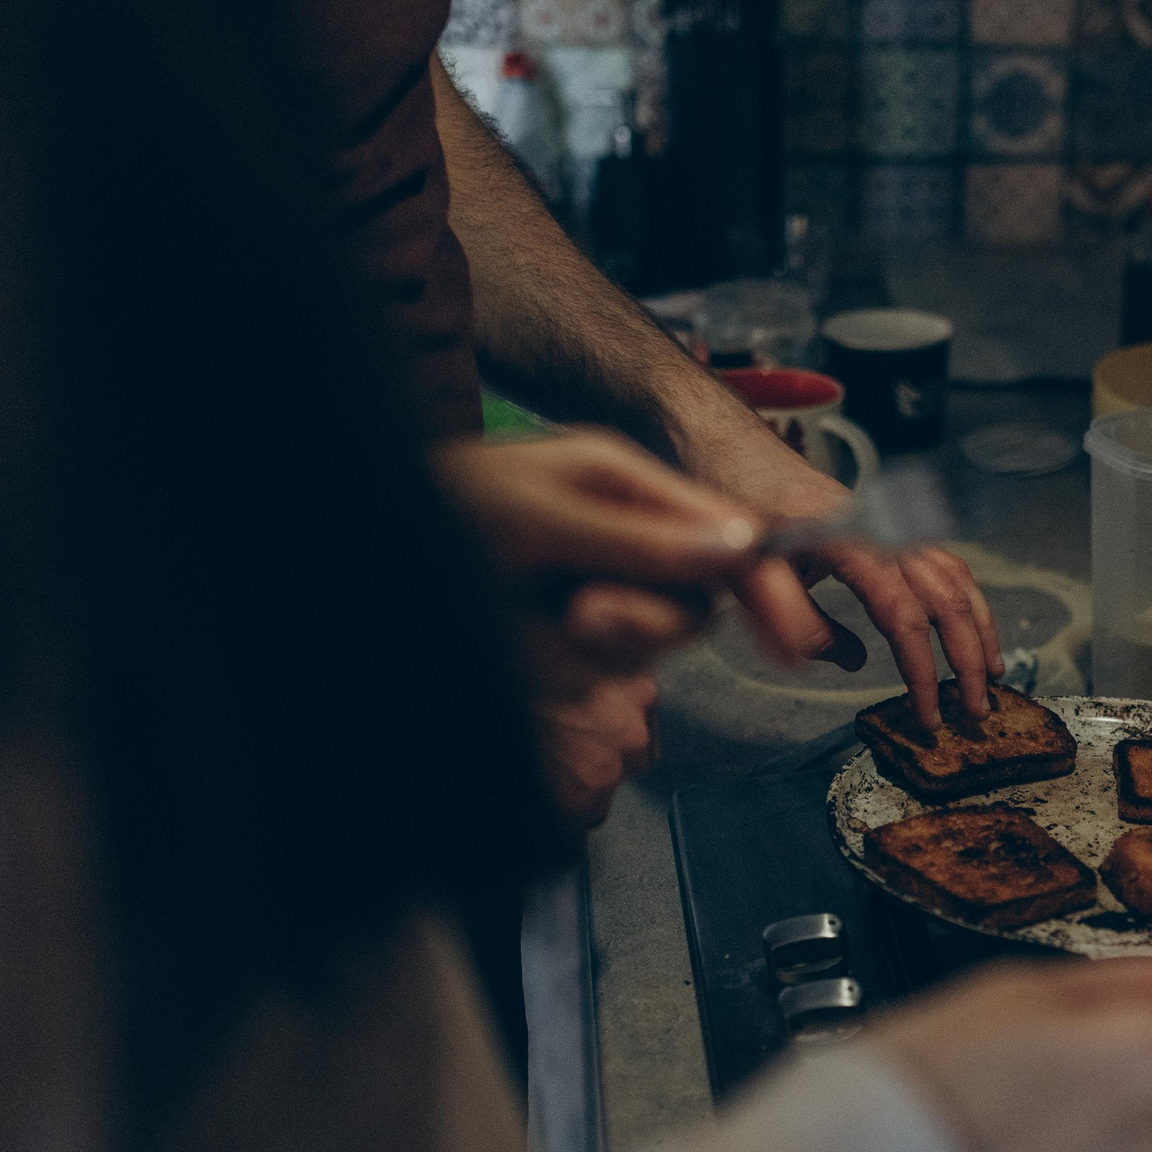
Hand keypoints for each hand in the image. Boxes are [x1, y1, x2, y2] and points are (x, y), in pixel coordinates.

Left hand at [435, 431, 820, 823]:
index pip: (725, 533)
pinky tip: (529, 642)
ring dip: (607, 646)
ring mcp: (597, 586)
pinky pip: (607, 670)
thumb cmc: (437, 511)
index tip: (797, 643)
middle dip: (650, 620)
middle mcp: (622, 533)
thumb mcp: (536, 519)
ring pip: (655, 642)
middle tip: (583, 622)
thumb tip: (740, 547)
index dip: (768, 585)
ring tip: (544, 626)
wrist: (354, 571)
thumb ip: (639, 538)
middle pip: (696, 598)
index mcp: (624, 480)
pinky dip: (572, 669)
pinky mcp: (568, 643)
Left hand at [673, 397, 1004, 733]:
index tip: (928, 713)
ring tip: (991, 673)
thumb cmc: (734, 504)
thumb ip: (799, 621)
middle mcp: (882, 530)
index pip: (904, 616)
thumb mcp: (748, 574)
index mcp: (849, 543)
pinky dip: (965, 599)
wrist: (730, 447)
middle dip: (968, 658)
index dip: (922, 670)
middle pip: (947, 598)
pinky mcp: (889, 525)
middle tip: (976, 710)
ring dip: (979, 628)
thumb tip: (850, 663)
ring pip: (956, 577)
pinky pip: (943, 561)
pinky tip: (970, 625)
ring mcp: (890, 525)